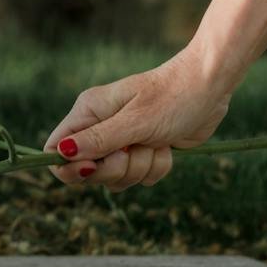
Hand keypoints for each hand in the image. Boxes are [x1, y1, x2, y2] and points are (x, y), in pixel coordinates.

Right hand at [42, 48, 232, 189]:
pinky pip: (140, 178)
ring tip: (156, 143)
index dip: (68, 167)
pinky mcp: (143, 152)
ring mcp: (121, 142)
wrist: (211, 88)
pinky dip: (157, 168)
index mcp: (88, 113)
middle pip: (87, 172)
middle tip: (133, 149)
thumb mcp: (135, 120)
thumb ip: (98, 139)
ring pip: (116, 179)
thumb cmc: (173, 96)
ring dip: (140, 168)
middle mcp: (100, 128)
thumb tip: (61, 152)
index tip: (93, 166)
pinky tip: (167, 147)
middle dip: (114, 169)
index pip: (55, 148)